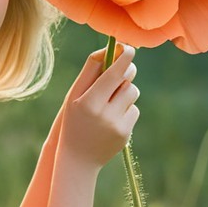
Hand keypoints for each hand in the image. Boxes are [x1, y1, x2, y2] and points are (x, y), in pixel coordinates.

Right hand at [57, 44, 139, 168]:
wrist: (77, 158)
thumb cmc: (73, 120)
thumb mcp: (74, 96)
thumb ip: (90, 72)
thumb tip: (108, 49)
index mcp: (88, 102)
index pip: (113, 74)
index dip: (124, 58)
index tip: (129, 48)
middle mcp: (104, 114)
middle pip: (127, 82)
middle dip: (126, 73)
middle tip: (122, 70)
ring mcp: (117, 126)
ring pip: (132, 94)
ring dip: (125, 92)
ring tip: (111, 101)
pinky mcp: (126, 134)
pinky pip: (134, 110)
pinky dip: (126, 110)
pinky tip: (113, 118)